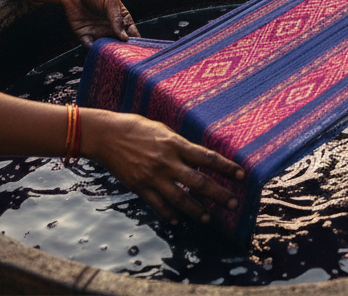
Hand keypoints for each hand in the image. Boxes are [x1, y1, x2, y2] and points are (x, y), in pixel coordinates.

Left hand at [59, 0, 140, 47]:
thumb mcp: (110, 2)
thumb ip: (117, 19)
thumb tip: (125, 38)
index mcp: (120, 18)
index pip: (131, 32)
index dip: (135, 40)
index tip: (137, 48)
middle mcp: (110, 27)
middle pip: (119, 42)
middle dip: (122, 49)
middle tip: (124, 54)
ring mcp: (98, 32)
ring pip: (106, 46)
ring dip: (109, 51)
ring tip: (112, 53)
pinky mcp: (84, 35)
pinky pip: (90, 45)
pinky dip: (94, 49)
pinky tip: (98, 49)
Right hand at [92, 111, 244, 224]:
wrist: (107, 135)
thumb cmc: (136, 126)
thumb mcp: (162, 129)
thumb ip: (179, 144)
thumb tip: (196, 156)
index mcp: (175, 143)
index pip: (207, 157)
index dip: (225, 167)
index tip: (241, 175)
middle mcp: (167, 162)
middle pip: (198, 182)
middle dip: (218, 194)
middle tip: (233, 204)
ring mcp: (153, 177)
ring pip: (181, 199)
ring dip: (197, 210)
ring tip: (210, 218)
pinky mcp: (140, 187)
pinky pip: (158, 205)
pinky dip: (170, 214)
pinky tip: (178, 220)